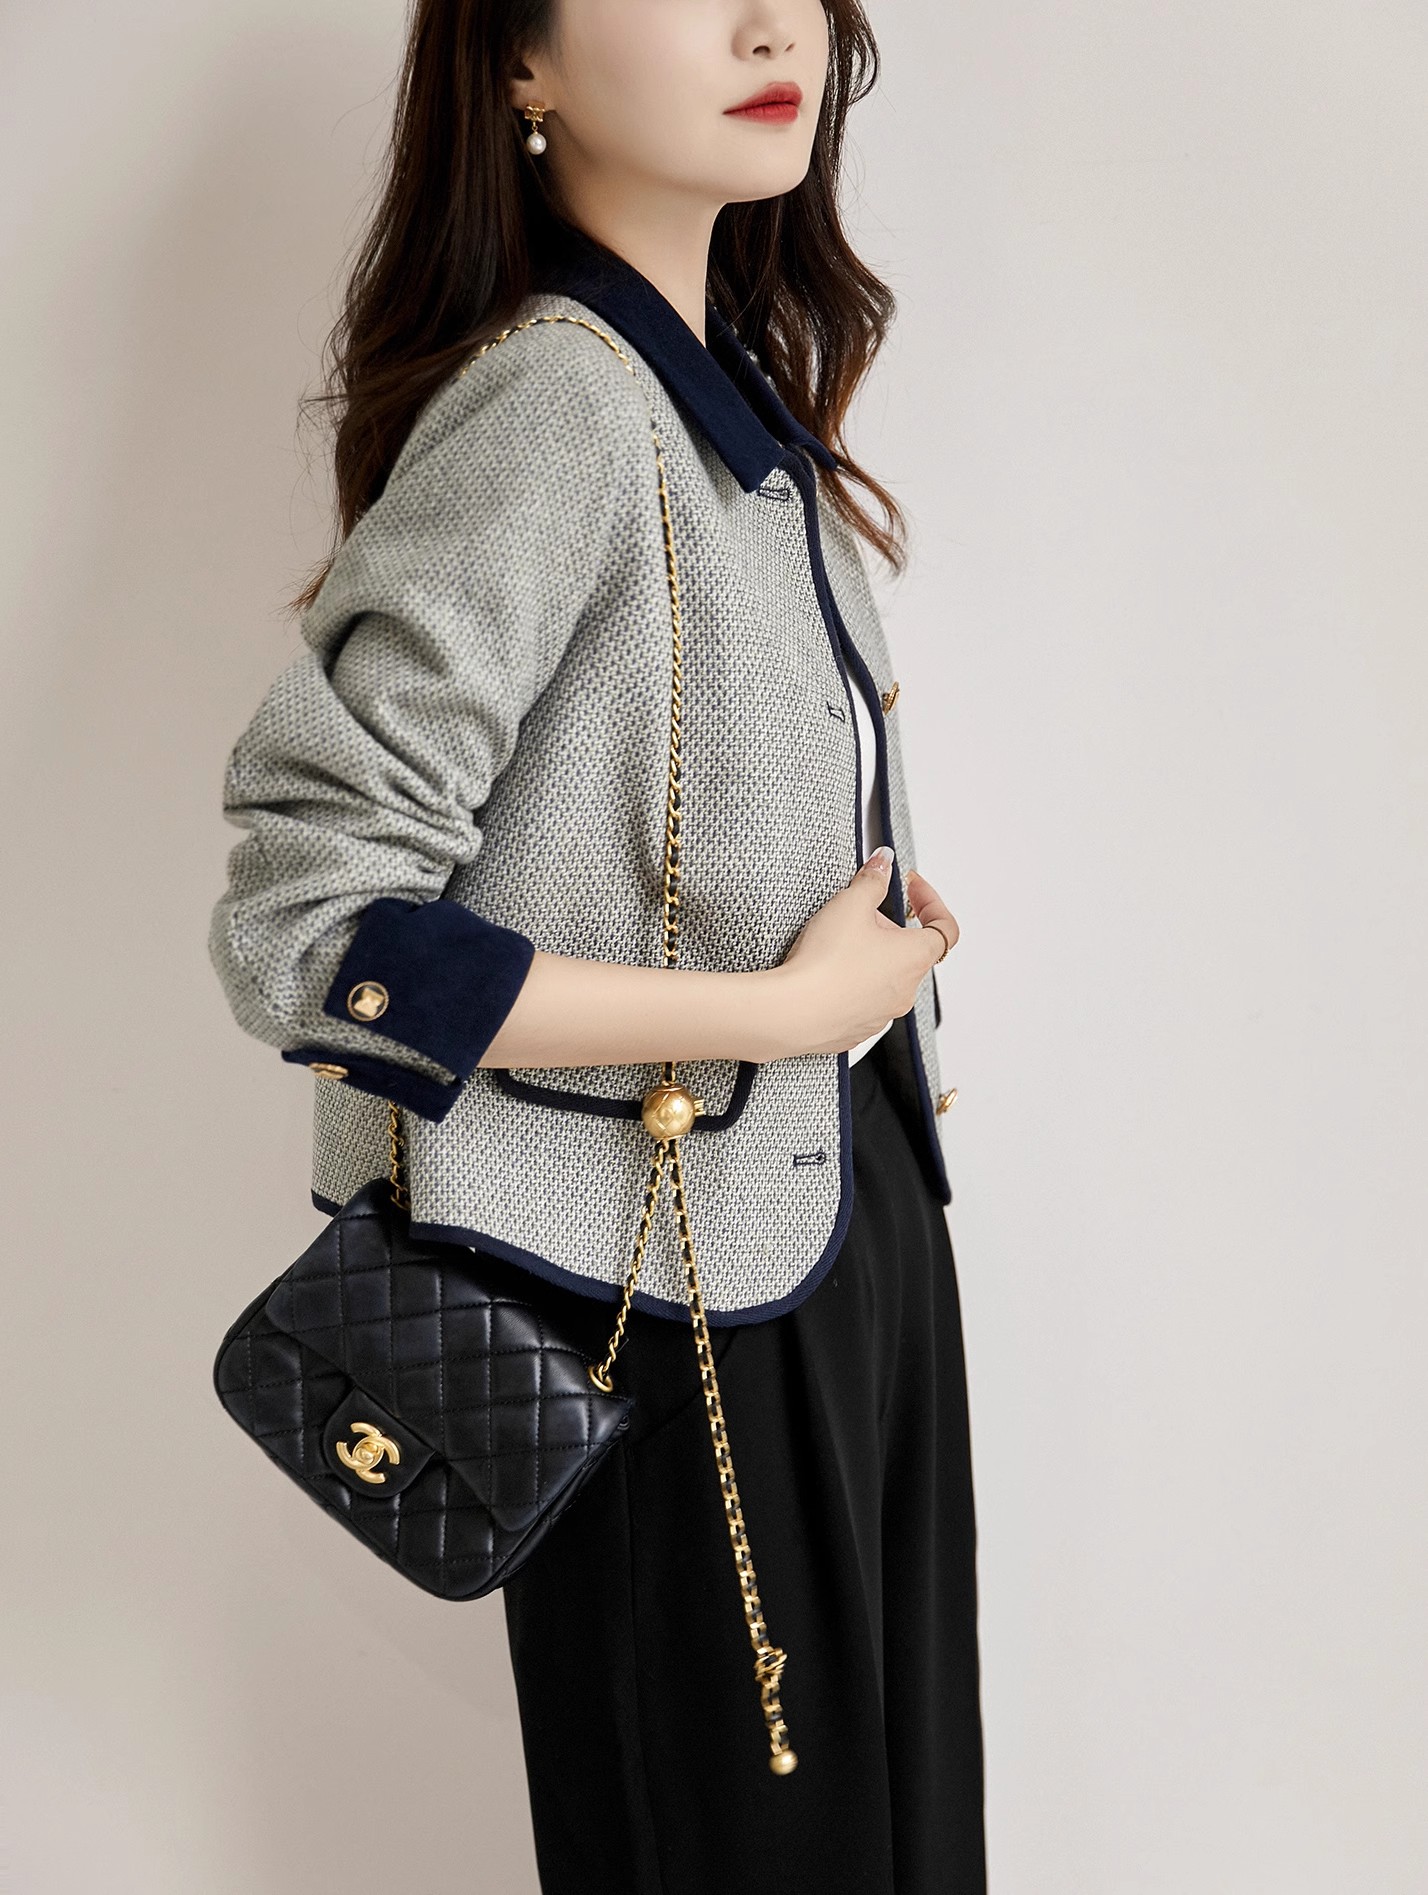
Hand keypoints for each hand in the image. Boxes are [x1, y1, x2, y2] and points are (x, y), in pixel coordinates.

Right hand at [767, 847, 957, 1056]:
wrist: (792, 1012)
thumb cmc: (825, 963)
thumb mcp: (850, 904)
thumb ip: (872, 880)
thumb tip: (883, 863)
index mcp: (913, 957)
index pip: (945, 927)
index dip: (931, 901)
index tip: (911, 888)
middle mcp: (905, 990)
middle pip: (910, 950)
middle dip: (887, 928)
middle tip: (857, 914)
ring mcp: (882, 1013)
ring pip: (886, 976)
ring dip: (870, 956)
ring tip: (836, 945)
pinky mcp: (857, 1029)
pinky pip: (861, 999)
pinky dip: (851, 984)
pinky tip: (826, 973)